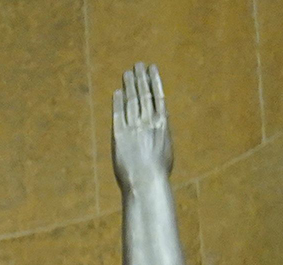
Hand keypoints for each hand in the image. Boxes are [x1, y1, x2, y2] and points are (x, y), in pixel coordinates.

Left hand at [111, 63, 171, 188]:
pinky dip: (118, 102)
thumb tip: (160, 125)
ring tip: (127, 73)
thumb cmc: (157, 171)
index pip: (158, 96)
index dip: (154, 81)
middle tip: (138, 65)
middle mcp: (148, 121)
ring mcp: (134, 127)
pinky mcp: (119, 135)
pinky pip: (118, 114)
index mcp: (162, 123)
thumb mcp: (165, 148)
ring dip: (129, 85)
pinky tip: (117, 92)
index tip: (152, 69)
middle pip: (144, 94)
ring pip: (132, 100)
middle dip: (141, 78)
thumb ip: (161, 133)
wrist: (146, 181)